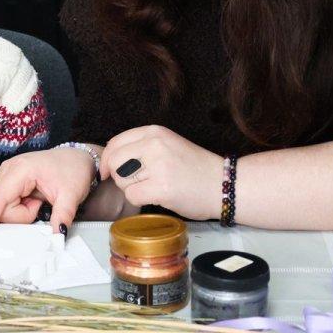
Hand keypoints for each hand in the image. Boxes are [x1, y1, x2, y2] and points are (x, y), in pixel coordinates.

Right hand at [0, 145, 95, 238]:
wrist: (76, 157)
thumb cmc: (73, 169)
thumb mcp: (71, 195)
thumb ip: (62, 216)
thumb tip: (57, 235)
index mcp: (21, 169)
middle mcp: (8, 170)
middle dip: (18, 216)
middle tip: (38, 207)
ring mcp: (6, 174)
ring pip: (0, 207)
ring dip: (19, 212)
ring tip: (37, 202)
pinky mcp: (7, 181)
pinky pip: (4, 204)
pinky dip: (18, 208)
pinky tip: (31, 201)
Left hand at [100, 125, 222, 220]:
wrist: (224, 185)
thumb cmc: (195, 169)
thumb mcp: (168, 146)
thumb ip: (142, 147)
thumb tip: (110, 160)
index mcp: (154, 131)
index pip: (115, 143)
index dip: (107, 160)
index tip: (108, 172)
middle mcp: (154, 144)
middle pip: (114, 162)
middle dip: (119, 176)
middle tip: (138, 183)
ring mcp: (158, 165)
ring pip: (122, 180)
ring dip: (132, 189)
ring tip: (153, 187)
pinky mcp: (161, 187)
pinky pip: (132, 196)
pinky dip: (140, 201)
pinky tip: (157, 197)